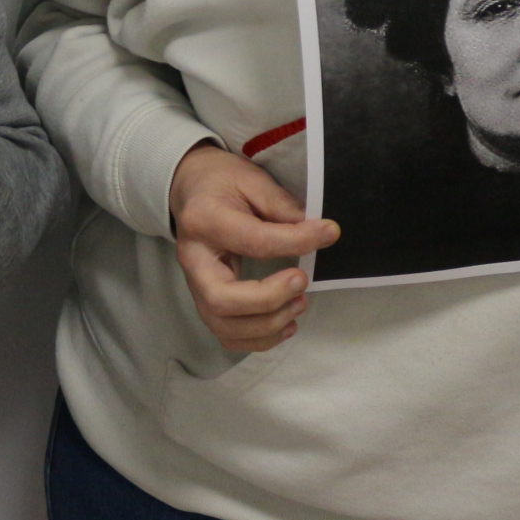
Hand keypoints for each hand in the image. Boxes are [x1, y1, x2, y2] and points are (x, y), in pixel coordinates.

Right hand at [169, 144, 337, 352]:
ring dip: (268, 325)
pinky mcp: (205, 301)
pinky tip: (286, 323)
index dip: (296, 240)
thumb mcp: (251, 179)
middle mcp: (193, 259)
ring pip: (224, 325)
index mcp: (204, 220)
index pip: (253, 240)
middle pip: (222, 300)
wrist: (191, 190)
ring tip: (300, 303)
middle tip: (302, 281)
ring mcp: (195, 285)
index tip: (328, 233)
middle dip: (269, 300)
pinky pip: (227, 335)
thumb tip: (317, 231)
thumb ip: (281, 204)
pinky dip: (259, 339)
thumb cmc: (223, 183)